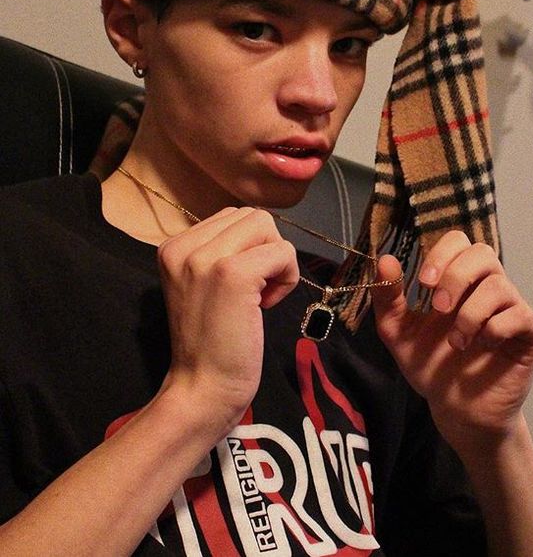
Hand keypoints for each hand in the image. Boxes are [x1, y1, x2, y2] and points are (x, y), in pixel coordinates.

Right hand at [156, 207, 299, 431]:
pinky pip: (282, 251)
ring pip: (266, 226)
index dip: (250, 248)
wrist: (202, 389)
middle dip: (266, 249)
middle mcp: (183, 246)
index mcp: (173, 247)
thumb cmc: (210, 342)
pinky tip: (267, 306)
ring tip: (261, 295)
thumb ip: (220, 252)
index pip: (231, 216)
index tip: (242, 286)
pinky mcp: (233, 274)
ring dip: (277, 259)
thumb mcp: (203, 284)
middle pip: (252, 216)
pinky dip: (287, 276)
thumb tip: (260, 231)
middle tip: (257, 290)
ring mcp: (206, 259)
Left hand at [370, 231, 532, 451]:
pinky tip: (483, 349)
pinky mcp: (530, 332)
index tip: (423, 283)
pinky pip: (518, 315)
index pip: (458, 241)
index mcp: (458, 282)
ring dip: (469, 314)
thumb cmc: (432, 368)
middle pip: (482, 252)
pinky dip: (493, 331)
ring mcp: (512, 308)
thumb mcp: (398, 333)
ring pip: (498, 286)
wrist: (457, 411)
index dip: (442, 254)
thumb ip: (388, 298)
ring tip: (457, 343)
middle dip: (455, 277)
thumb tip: (384, 260)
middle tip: (438, 308)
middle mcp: (488, 288)